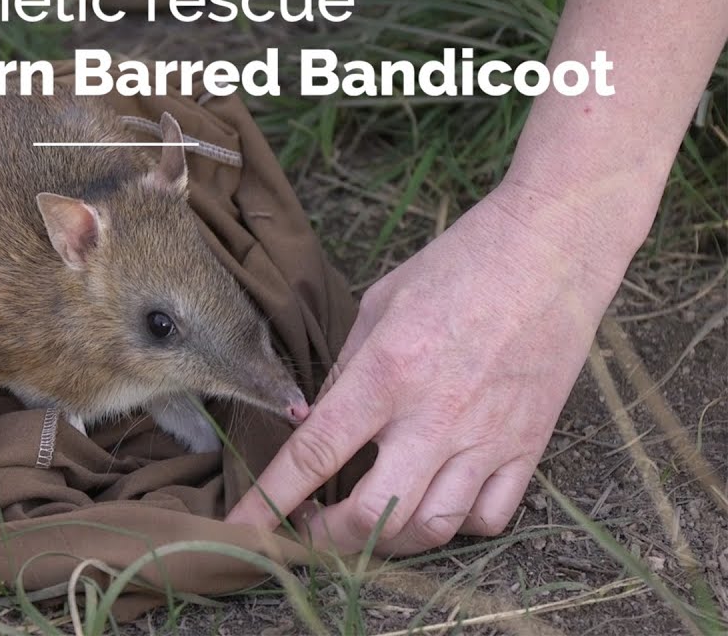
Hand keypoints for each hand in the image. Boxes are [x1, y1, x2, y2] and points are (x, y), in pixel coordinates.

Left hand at [227, 182, 623, 554]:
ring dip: (387, 540)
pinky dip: (453, 526)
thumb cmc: (458, 265)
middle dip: (328, 539)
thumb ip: (347, 373)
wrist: (551, 250)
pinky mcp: (528, 447)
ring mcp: (487, 438)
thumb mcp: (380, 305)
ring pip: (431, 529)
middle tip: (307, 530)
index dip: (271, 501)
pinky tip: (432, 504)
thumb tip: (315, 425)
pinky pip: (488, 517)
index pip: (315, 453)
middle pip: (373, 515)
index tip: (241, 531)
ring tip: (364, 523)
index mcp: (387, 373)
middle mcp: (435, 416)